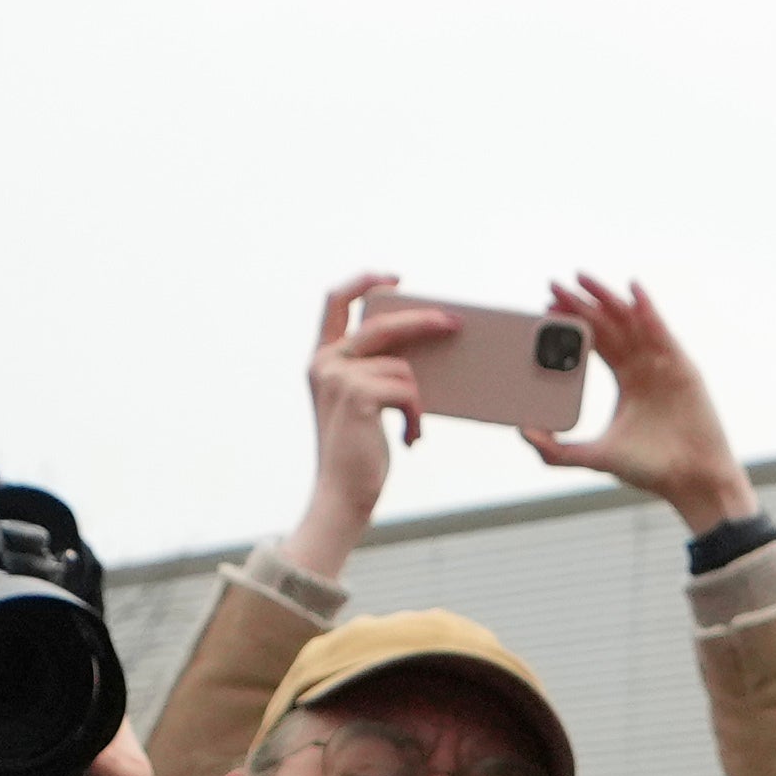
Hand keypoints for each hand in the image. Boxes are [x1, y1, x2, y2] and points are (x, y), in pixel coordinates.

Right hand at [286, 271, 444, 578]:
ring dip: (416, 399)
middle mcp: (324, 362)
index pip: (335, 300)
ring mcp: (338, 377)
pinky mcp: (359, 395)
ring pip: (402, 365)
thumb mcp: (361, 402)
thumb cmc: (356, 454)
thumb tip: (422, 344)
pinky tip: (410, 438)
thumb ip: (375, 369)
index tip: (395, 278)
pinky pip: (408, 389)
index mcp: (321, 359)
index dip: (364, 281)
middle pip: (381, 322)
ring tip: (411, 426)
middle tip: (455, 323)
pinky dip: (416, 415)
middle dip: (423, 320)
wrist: (341, 496)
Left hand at [525, 278, 761, 530]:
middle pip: (609, 325)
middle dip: (582, 303)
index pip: (595, 342)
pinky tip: (631, 290)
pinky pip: (661, 330)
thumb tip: (523, 432)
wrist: (691, 480)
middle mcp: (644, 366)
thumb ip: (556, 450)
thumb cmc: (650, 469)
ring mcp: (664, 363)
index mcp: (626, 380)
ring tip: (580, 278)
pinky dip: (647, 309)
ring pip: (631, 320)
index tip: (547, 309)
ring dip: (607, 297)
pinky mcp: (682, 365)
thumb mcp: (595, 456)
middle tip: (553, 284)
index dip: (572, 324)